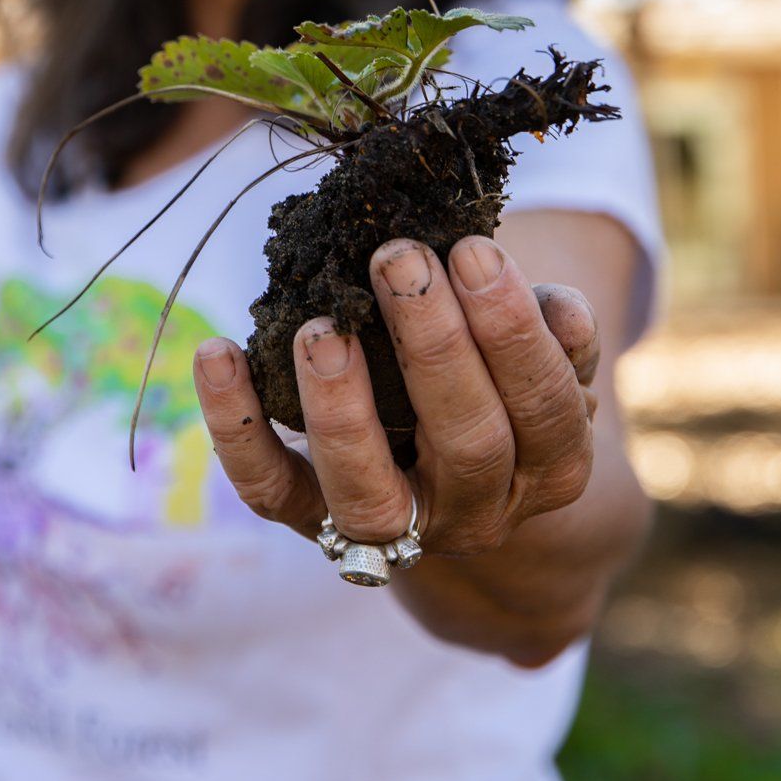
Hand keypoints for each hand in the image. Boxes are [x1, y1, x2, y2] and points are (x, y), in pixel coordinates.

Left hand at [192, 236, 599, 554]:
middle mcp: (479, 511)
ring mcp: (396, 530)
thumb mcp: (545, 360)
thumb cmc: (500, 386)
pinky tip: (217, 352)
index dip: (510, 331)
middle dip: (433, 345)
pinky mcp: (314, 524)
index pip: (542, 405)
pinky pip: (270, 488)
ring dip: (341, 408)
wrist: (457, 487)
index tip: (472, 251)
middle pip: (467, 444)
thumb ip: (557, 337)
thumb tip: (562, 310)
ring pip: (367, 490)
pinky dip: (235, 427)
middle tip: (397, 257)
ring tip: (320, 330)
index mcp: (550, 465)